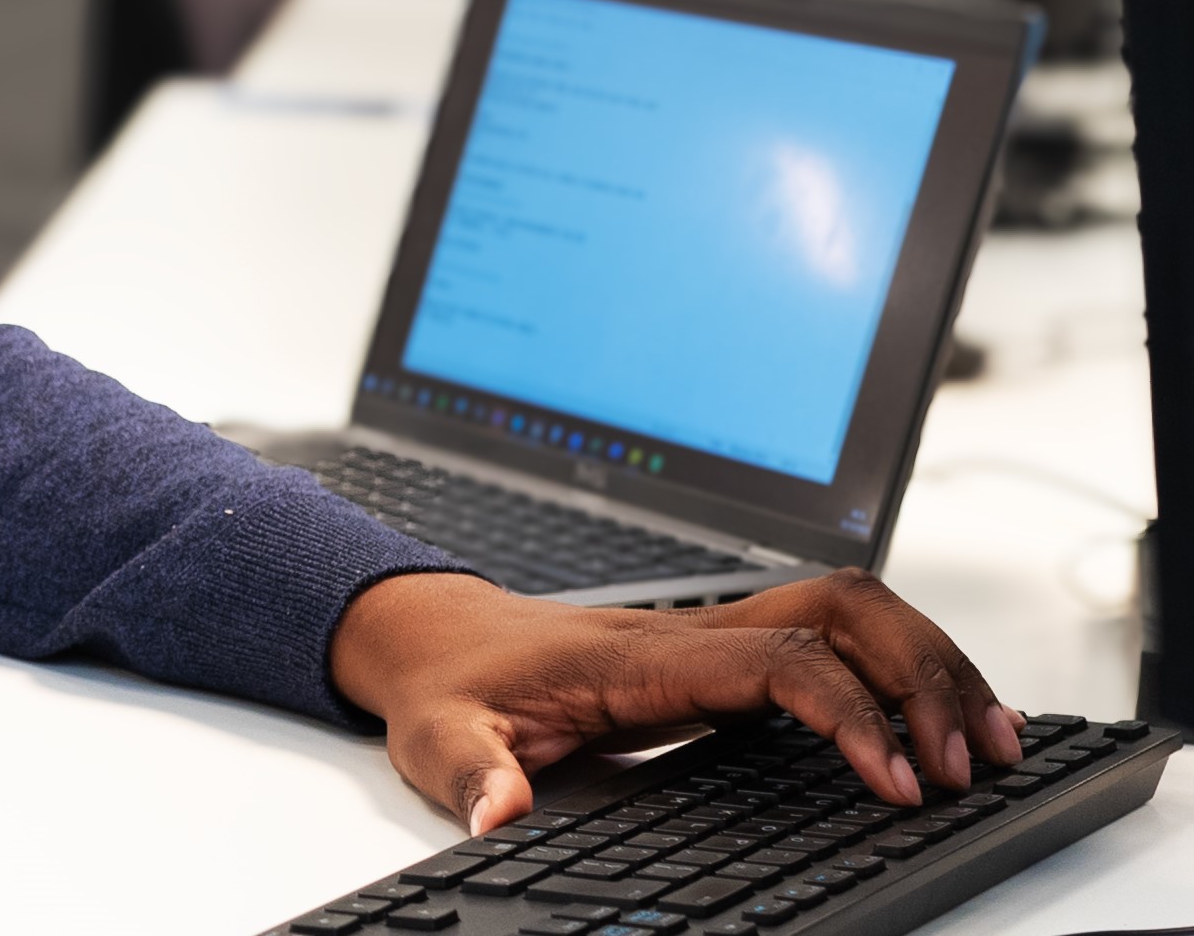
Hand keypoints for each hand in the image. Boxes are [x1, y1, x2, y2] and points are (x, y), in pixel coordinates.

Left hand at [327, 569, 1025, 834]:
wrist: (430, 634)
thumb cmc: (446, 684)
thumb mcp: (437, 738)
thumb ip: (472, 775)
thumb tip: (500, 812)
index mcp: (641, 655)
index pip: (777, 659)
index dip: (847, 714)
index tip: (896, 783)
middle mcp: (690, 630)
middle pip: (840, 609)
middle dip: (921, 675)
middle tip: (972, 765)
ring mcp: (711, 633)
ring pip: (848, 611)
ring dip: (928, 664)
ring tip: (991, 745)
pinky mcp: (721, 652)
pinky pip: (831, 639)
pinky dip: (898, 670)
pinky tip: (936, 723)